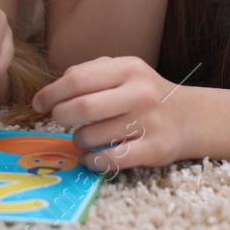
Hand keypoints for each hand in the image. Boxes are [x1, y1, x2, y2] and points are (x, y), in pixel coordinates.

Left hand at [31, 55, 192, 171]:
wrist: (189, 117)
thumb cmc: (146, 93)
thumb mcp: (125, 71)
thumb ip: (91, 73)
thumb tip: (55, 89)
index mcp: (129, 68)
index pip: (78, 78)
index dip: (51, 93)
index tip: (39, 103)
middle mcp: (140, 93)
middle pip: (82, 108)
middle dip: (61, 116)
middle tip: (59, 119)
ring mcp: (149, 123)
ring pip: (92, 137)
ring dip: (78, 141)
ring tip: (84, 137)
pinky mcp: (154, 150)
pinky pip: (110, 159)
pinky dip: (92, 161)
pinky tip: (91, 157)